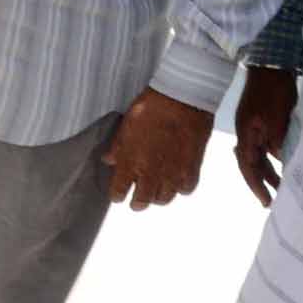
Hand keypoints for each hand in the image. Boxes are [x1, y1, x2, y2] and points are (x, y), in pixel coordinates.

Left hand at [104, 89, 214, 211]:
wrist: (181, 100)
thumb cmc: (152, 107)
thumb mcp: (127, 124)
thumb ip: (118, 146)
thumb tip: (110, 160)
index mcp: (130, 162)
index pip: (119, 191)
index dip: (117, 195)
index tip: (118, 196)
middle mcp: (151, 174)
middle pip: (142, 202)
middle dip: (137, 202)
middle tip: (137, 200)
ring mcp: (172, 175)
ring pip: (164, 199)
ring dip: (158, 196)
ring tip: (156, 190)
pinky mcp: (192, 171)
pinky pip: (184, 190)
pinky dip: (180, 187)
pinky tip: (176, 180)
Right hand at [233, 66, 299, 207]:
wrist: (270, 63)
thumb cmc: (274, 90)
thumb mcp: (278, 117)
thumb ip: (278, 141)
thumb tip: (281, 162)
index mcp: (246, 133)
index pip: (248, 165)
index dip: (256, 185)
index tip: (266, 200)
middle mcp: (246, 132)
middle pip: (250, 163)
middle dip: (261, 182)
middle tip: (272, 200)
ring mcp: (252, 125)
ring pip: (257, 154)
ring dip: (267, 170)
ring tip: (280, 185)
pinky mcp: (259, 120)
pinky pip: (263, 144)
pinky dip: (270, 157)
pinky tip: (280, 161)